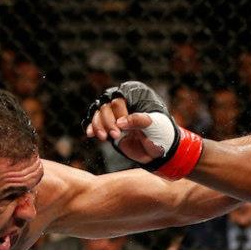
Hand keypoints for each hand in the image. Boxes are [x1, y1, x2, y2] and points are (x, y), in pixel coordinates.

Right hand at [83, 81, 203, 179]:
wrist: (159, 151)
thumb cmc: (160, 133)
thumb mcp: (153, 125)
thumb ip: (137, 120)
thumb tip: (120, 122)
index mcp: (135, 98)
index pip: (119, 98)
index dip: (118, 111)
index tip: (122, 125)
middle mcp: (123, 105)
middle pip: (105, 106)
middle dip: (107, 121)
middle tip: (116, 135)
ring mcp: (114, 117)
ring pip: (98, 114)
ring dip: (98, 125)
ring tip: (104, 138)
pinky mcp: (108, 128)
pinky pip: (95, 124)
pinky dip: (92, 128)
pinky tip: (90, 134)